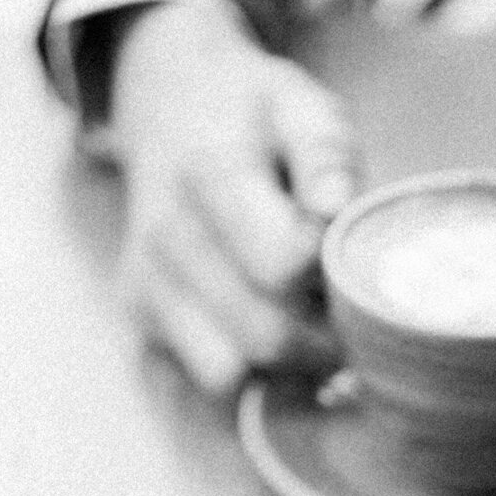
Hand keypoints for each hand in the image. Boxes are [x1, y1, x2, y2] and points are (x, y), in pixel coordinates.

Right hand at [109, 0, 361, 395]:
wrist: (171, 110)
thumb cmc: (257, 121)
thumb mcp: (302, 108)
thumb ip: (325, 155)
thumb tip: (334, 210)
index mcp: (207, 173)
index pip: (286, 264)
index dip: (337, 281)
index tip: (351, 266)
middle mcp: (164, 236)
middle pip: (267, 336)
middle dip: (324, 339)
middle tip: (348, 313)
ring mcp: (146, 287)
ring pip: (232, 377)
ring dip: (286, 368)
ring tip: (309, 323)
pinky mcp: (144, 326)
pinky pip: (208, 387)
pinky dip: (252, 381)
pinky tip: (278, 344)